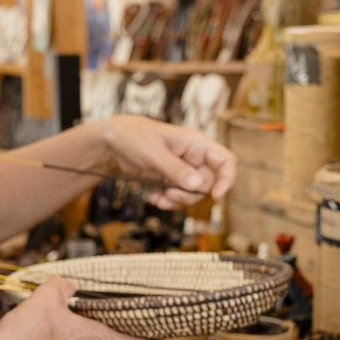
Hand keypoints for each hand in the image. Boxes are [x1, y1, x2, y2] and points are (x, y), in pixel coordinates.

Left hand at [100, 116, 237, 209]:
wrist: (112, 142)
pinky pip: (180, 197)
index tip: (215, 197)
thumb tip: (199, 186)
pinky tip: (154, 198)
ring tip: (160, 196)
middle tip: (171, 192)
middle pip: (210, 184)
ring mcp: (184, 170)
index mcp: (196, 143)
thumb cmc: (133, 137)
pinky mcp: (172, 180)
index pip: (226, 160)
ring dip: (179, 200)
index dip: (227, 179)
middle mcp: (194, 157)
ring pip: (195, 194)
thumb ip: (175, 169)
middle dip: (192, 194)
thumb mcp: (153, 153)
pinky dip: (169, 202)